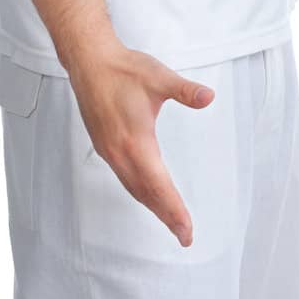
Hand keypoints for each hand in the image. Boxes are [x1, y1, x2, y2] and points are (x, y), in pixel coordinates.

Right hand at [67, 44, 214, 246]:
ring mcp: (110, 151)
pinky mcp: (104, 145)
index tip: (186, 229)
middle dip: (166, 216)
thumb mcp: (160, 77)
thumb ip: (185, 90)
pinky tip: (147, 194)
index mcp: (136, 142)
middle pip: (146, 195)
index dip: (174, 209)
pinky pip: (124, 178)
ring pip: (133, 188)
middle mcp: (120, 153)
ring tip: (170, 221)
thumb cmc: (125, 70)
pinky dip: (139, 192)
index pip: (159, 185)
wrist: (89, 62)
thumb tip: (209, 97)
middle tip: (184, 236)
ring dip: (152, 207)